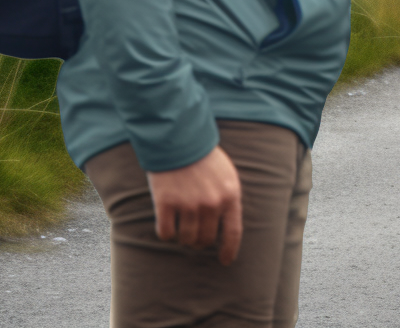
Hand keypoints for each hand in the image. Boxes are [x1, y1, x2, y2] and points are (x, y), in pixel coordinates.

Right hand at [146, 145, 242, 264]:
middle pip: (206, 239)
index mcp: (230, 195)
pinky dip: (166, 231)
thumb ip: (227, 199)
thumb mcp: (227, 175)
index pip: (233, 233)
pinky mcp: (167, 203)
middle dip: (200, 240)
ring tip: (181, 224)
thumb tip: (225, 227)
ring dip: (183, 236)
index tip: (225, 261)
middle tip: (194, 233)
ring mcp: (188, 204)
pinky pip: (166, 233)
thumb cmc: (205, 157)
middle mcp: (211, 203)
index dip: (229, 250)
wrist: (180, 138)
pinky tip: (167, 221)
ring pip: (186, 239)